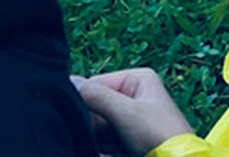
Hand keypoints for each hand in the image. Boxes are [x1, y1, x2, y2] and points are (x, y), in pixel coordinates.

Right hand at [73, 68, 192, 156]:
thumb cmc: (159, 135)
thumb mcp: (127, 113)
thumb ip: (96, 96)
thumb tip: (69, 81)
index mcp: (137, 79)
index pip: (94, 84)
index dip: (83, 102)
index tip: (84, 120)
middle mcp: (132, 95)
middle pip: (93, 107)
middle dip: (92, 124)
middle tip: (106, 135)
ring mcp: (128, 117)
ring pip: (94, 127)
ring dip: (95, 138)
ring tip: (115, 143)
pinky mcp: (124, 137)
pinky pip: (100, 140)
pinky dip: (101, 147)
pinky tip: (113, 151)